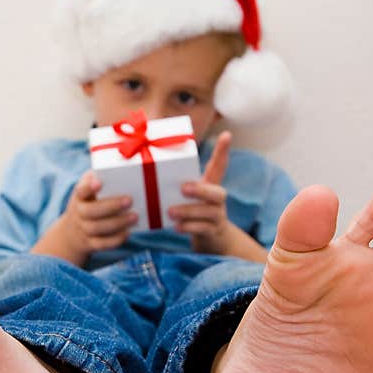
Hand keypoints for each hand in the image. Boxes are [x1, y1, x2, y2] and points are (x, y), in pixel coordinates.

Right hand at [59, 170, 137, 258]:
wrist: (72, 233)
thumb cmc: (88, 203)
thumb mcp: (87, 190)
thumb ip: (97, 178)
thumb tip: (119, 167)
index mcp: (79, 197)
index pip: (80, 191)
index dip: (88, 187)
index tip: (99, 183)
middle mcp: (78, 214)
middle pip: (90, 212)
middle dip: (111, 206)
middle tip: (129, 200)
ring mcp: (83, 230)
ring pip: (97, 228)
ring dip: (117, 223)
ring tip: (135, 216)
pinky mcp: (90, 244)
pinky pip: (101, 244)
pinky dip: (115, 240)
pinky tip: (128, 232)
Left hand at [168, 131, 232, 254]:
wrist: (212, 239)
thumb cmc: (193, 210)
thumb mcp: (188, 195)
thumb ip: (175, 183)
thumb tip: (146, 169)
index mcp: (211, 185)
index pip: (220, 165)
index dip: (223, 151)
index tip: (226, 134)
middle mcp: (217, 199)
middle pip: (217, 192)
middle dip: (200, 190)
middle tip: (182, 188)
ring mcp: (218, 216)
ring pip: (208, 212)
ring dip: (189, 211)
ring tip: (170, 211)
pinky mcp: (213, 232)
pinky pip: (204, 229)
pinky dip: (189, 227)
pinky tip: (176, 227)